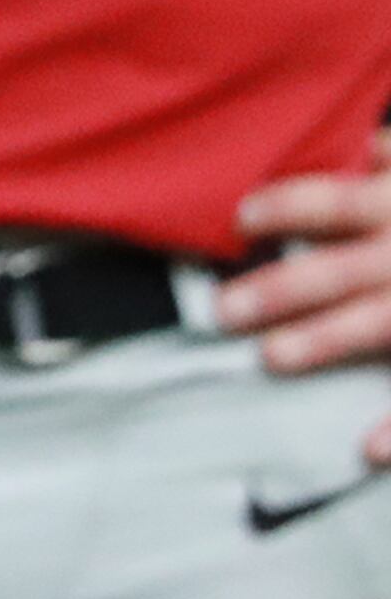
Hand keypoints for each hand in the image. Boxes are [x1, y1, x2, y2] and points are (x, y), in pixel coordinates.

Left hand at [226, 130, 390, 456]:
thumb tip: (374, 148)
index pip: (341, 201)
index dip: (287, 206)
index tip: (240, 219)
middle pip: (345, 269)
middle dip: (281, 289)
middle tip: (222, 309)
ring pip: (383, 325)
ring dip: (326, 341)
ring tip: (270, 357)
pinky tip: (369, 449)